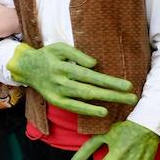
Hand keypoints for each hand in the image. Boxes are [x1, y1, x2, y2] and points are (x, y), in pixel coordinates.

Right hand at [6, 43, 136, 116]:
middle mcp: (61, 81)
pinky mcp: (56, 101)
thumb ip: (77, 54)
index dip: (109, 81)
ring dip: (106, 101)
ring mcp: (58, 93)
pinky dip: (88, 110)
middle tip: (132, 96)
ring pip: (85, 98)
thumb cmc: (48, 55)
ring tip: (124, 102)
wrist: (26, 67)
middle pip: (91, 89)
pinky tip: (103, 112)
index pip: (91, 75)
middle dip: (113, 93)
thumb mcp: (60, 47)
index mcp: (63, 66)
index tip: (127, 85)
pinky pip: (74, 107)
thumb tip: (94, 64)